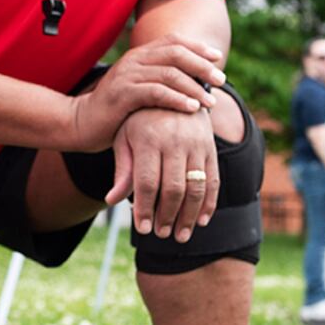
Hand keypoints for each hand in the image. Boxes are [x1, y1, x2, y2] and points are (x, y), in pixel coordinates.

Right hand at [67, 34, 225, 151]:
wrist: (81, 123)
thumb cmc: (116, 111)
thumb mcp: (139, 90)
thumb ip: (160, 81)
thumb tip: (194, 82)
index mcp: (139, 55)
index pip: (173, 40)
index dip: (197, 47)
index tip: (217, 58)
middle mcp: (133, 60)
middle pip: (175, 53)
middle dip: (202, 66)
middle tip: (221, 81)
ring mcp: (127, 76)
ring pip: (169, 73)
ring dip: (194, 86)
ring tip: (211, 101)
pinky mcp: (122, 95)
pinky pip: (156, 92)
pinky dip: (177, 99)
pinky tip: (192, 108)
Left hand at [105, 105, 218, 241]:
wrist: (173, 90)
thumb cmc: (141, 119)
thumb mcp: (125, 138)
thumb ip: (122, 169)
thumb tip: (111, 200)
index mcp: (149, 138)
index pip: (146, 181)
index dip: (144, 208)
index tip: (142, 228)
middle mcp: (175, 140)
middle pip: (173, 187)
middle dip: (167, 216)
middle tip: (161, 234)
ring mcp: (196, 144)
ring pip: (196, 187)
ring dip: (189, 216)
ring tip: (180, 235)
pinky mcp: (211, 148)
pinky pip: (214, 180)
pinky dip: (209, 204)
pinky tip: (201, 221)